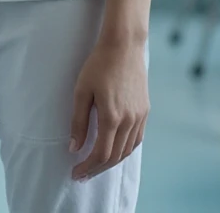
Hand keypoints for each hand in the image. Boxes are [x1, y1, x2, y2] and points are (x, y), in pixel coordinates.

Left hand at [69, 37, 149, 181]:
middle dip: (97, 168)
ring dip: (111, 161)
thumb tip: (74, 147)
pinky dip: (125, 149)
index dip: (88, 167)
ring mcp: (140, 116)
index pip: (101, 154)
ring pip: (127, 150)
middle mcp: (129, 121)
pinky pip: (136, 139)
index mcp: (112, 117)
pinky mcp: (145, 110)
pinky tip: (115, 149)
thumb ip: (78, 121)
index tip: (75, 173)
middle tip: (83, 173)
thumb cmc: (98, 65)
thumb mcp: (82, 91)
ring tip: (96, 164)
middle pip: (115, 156)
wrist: (124, 45)